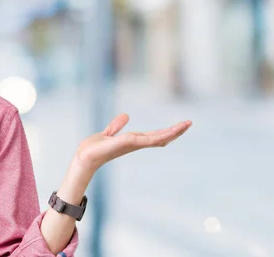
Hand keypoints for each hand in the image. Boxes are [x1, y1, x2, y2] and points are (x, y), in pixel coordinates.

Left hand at [70, 114, 191, 182]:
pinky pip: (144, 139)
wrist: (84, 157)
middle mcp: (135, 143)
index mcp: (133, 140)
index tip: (181, 124)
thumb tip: (126, 115)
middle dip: (175, 131)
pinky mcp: (125, 143)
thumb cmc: (94, 148)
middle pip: (160, 137)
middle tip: (189, 123)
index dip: (168, 131)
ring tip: (185, 125)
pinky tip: (167, 133)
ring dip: (171, 132)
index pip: (154, 135)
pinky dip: (156, 136)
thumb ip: (116, 126)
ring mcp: (132, 144)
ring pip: (156, 138)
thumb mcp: (107, 133)